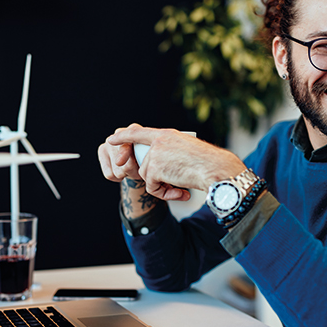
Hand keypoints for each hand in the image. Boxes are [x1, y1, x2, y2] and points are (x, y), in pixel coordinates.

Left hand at [106, 124, 245, 200]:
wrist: (215, 169)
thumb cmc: (208, 163)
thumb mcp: (187, 150)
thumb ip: (170, 152)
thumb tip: (158, 166)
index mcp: (167, 134)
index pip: (138, 132)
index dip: (123, 136)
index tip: (112, 139)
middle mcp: (158, 141)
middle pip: (143, 162)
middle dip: (151, 176)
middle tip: (172, 183)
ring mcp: (155, 154)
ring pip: (146, 176)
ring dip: (161, 185)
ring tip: (180, 186)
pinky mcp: (154, 168)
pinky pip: (151, 187)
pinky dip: (163, 193)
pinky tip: (179, 192)